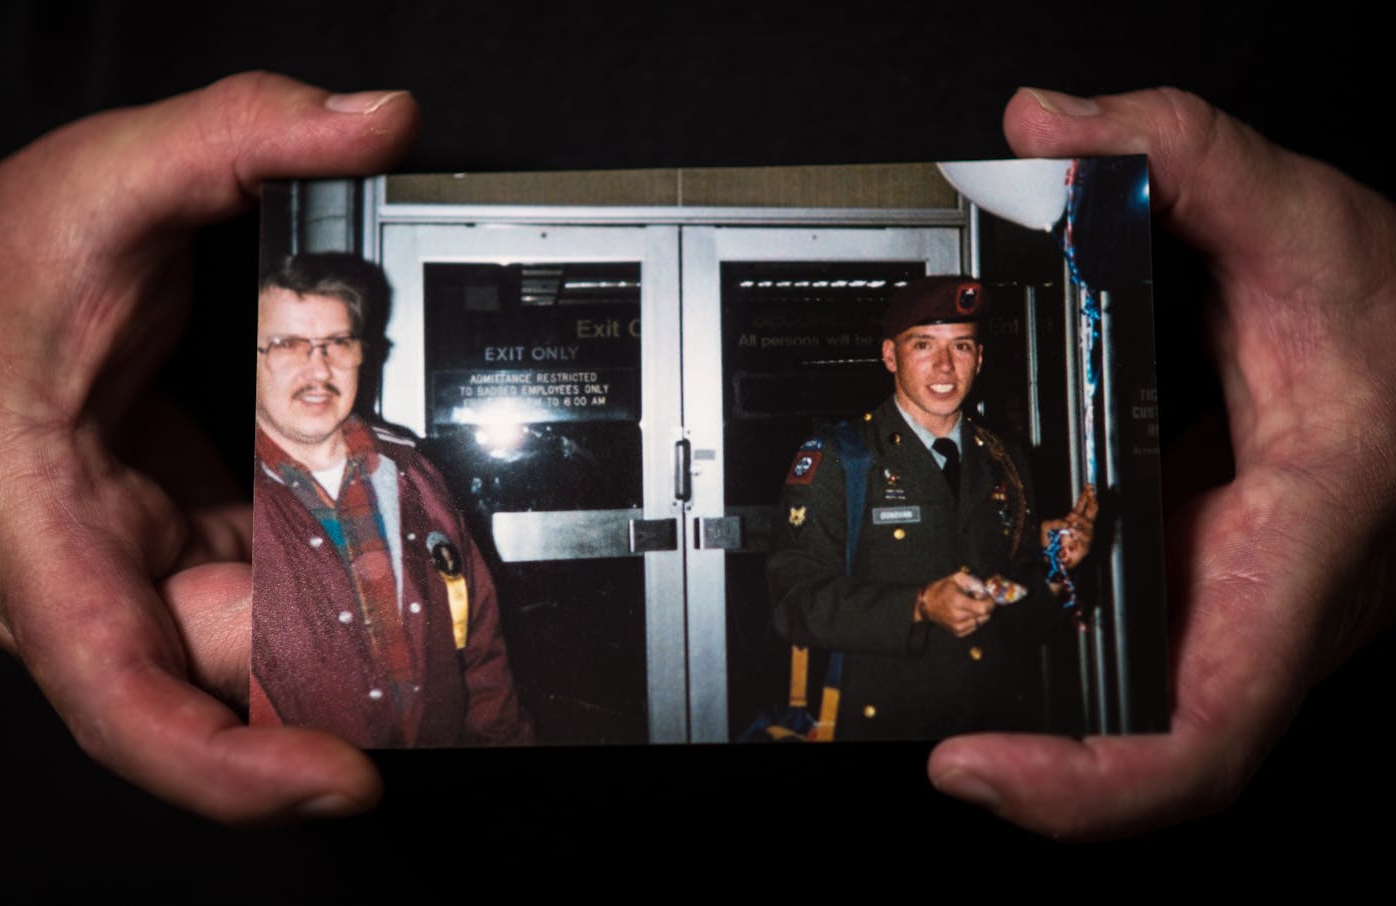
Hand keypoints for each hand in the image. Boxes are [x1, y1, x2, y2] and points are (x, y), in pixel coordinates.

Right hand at [0, 73, 417, 822]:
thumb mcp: (106, 178)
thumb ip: (240, 133)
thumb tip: (378, 119)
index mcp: (36, 527)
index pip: (122, 696)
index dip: (229, 764)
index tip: (340, 779)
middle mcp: (80, 573)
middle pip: (221, 676)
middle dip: (337, 673)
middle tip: (448, 647)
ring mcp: (128, 563)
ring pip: (250, 636)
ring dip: (342, 620)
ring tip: (431, 586)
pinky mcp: (170, 540)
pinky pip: (259, 588)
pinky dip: (324, 574)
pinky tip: (381, 537)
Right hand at [916, 570, 994, 636]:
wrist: (927, 604)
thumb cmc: (942, 589)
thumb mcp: (956, 578)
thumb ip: (973, 581)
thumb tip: (985, 590)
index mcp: (957, 601)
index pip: (983, 608)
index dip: (990, 603)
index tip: (990, 598)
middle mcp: (957, 616)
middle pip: (984, 615)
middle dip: (985, 607)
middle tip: (980, 600)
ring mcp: (957, 626)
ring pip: (980, 622)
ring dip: (980, 614)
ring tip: (972, 606)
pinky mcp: (957, 632)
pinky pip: (974, 628)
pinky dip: (974, 620)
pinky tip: (967, 613)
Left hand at [929, 87, 1395, 837]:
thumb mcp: (1300, 215)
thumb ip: (1178, 153)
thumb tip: (1042, 127)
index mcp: (1305, 546)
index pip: (1204, 734)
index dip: (1086, 787)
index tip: (971, 771)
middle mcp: (1279, 602)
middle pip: (1149, 742)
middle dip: (1031, 757)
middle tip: (917, 729)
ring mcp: (1252, 598)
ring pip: (1143, 701)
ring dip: (1039, 710)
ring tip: (931, 676)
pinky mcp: (1227, 578)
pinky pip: (1144, 644)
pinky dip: (1065, 639)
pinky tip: (996, 598)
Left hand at [1040, 483, 1096, 568]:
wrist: (1050, 560)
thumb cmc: (1049, 544)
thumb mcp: (1046, 527)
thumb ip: (1054, 521)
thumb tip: (1067, 522)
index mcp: (1071, 520)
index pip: (1081, 506)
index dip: (1085, 496)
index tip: (1089, 486)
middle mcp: (1080, 527)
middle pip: (1091, 511)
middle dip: (1092, 501)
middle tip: (1092, 492)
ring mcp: (1085, 537)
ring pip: (1088, 524)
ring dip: (1079, 521)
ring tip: (1070, 522)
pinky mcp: (1086, 547)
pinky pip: (1086, 537)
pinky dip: (1078, 533)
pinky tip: (1072, 532)